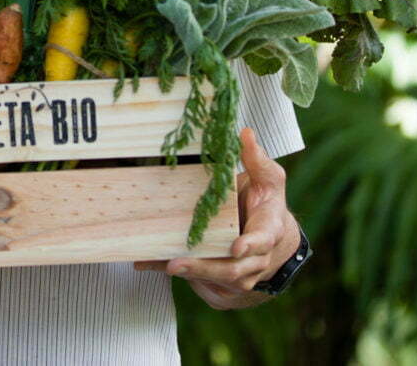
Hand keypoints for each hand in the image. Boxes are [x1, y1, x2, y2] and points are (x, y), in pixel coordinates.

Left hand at [134, 127, 299, 309]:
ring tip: (161, 264)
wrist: (268, 237)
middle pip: (232, 269)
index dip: (249, 246)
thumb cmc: (265, 203)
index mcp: (268, 232)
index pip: (262, 241)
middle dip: (205, 267)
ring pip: (214, 280)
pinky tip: (148, 263)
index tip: (236, 247)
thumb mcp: (267, 179)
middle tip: (177, 263)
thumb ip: (257, 159)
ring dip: (187, 274)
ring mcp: (239, 276)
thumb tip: (245, 133)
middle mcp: (256, 260)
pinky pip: (198, 283)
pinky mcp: (221, 284)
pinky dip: (172, 273)